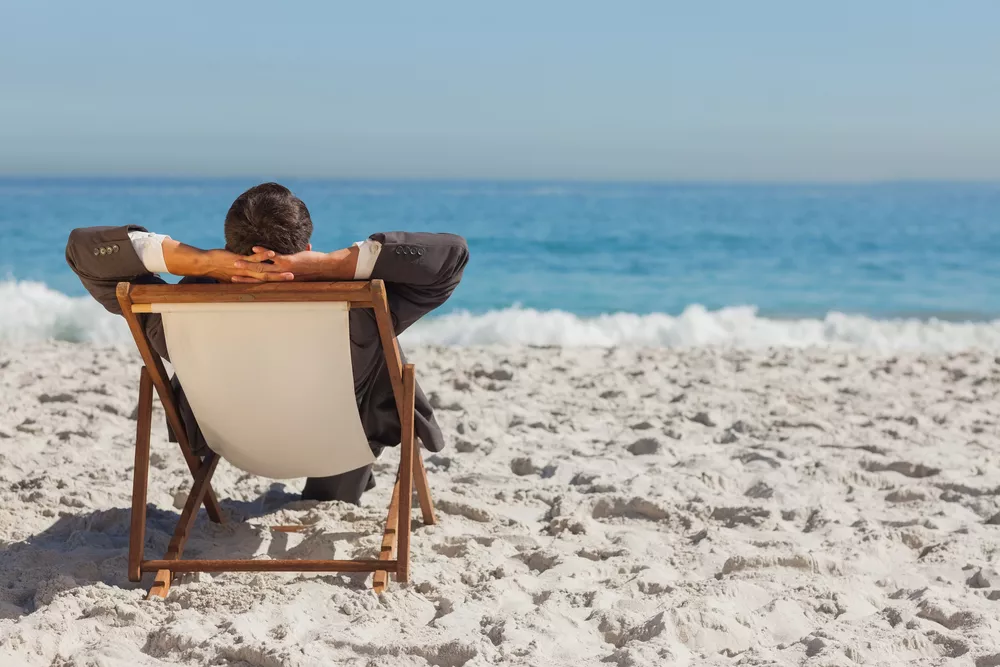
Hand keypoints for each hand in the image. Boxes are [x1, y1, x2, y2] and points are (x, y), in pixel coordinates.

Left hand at [162, 240, 294, 281]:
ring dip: (277, 273)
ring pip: (265, 271)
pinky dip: (264, 256)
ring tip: (290, 272)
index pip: (268, 281)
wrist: (205, 264)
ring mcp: (246, 268)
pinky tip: (273, 253)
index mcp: (250, 278)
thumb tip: (250, 267)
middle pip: (270, 279)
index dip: (280, 282)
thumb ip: (244, 270)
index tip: (293, 283)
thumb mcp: (235, 270)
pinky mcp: (240, 260)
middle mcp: (250, 275)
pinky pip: (254, 259)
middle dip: (284, 280)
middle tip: (298, 281)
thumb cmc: (220, 267)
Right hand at [232, 245, 357, 281]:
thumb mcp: (299, 267)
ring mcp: (283, 269)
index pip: (261, 281)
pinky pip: (272, 256)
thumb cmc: (313, 267)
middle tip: (229, 276)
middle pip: (257, 277)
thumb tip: (289, 254)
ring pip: (261, 268)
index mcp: (280, 278)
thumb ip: (292, 262)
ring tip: (234, 263)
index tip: (237, 282)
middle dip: (243, 277)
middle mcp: (280, 275)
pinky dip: (262, 252)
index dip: (249, 282)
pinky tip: (252, 247)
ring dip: (247, 265)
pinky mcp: (288, 261)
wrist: (325, 268)